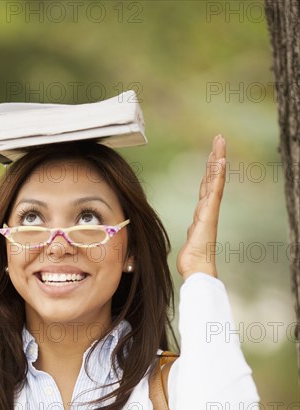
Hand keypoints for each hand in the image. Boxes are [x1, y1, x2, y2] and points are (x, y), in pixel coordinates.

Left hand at [177, 135, 225, 281]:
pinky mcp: (209, 213)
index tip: (213, 154)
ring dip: (217, 160)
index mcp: (203, 213)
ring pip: (214, 180)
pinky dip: (218, 175)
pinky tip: (219, 162)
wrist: (197, 269)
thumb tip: (193, 229)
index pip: (207, 186)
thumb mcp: (191, 240)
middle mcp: (208, 209)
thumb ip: (193, 231)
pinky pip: (214, 189)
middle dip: (216, 158)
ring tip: (220, 143)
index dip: (210, 170)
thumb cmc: (193, 259)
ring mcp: (210, 210)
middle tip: (219, 139)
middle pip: (212, 178)